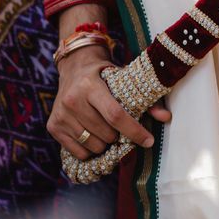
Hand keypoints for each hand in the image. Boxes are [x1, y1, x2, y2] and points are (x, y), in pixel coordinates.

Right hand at [47, 45, 170, 160]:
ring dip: (105, 144)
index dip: (133, 131)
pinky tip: (92, 135)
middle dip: (118, 136)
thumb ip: (143, 98)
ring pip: (93, 146)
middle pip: (106, 134)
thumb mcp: (122, 78)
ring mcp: (61, 114)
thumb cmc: (103, 74)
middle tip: (120, 128)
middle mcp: (72, 99)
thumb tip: (165, 117)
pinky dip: (90, 150)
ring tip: (105, 129)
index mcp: (90, 85)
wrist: (74, 66)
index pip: (115, 115)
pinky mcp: (53, 126)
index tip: (148, 141)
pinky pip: (79, 152)